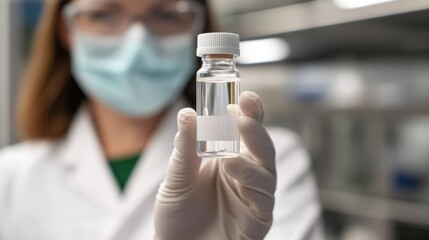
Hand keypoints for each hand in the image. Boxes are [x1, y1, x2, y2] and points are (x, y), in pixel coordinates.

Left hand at [153, 91, 276, 239]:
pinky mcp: (258, 217)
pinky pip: (263, 197)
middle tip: (242, 114)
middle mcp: (246, 173)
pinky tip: (233, 171)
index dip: (251, 113)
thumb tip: (187, 113)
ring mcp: (254, 195)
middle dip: (255, 128)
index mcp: (231, 158)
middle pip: (262, 146)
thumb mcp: (177, 175)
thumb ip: (185, 146)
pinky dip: (251, 182)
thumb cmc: (179, 211)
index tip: (245, 97)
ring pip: (267, 170)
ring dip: (252, 156)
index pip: (246, 131)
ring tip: (229, 153)